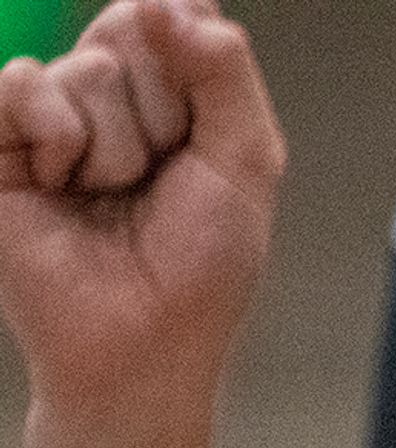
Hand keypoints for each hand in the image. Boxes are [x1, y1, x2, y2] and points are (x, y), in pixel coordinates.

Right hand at [0, 0, 282, 417]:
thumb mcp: (246, 161)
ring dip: (116, 144)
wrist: (139, 341)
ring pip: (86, 67)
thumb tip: (179, 1)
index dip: (190, 60)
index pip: (176, 19)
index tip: (196, 129)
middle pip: (131, 31)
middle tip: (157, 178)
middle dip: (160, 109)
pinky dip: (54, 133)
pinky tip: (62, 182)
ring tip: (110, 196)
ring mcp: (54, 118)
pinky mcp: (0, 142)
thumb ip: (225, 71)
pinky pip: (22, 84)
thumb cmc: (198, 268)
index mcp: (173, 99)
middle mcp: (111, 99)